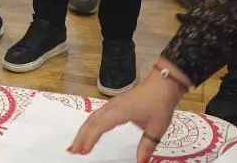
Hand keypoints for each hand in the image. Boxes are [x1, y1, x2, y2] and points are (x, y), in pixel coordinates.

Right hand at [68, 68, 184, 156]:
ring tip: (76, 144)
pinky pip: (97, 114)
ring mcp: (113, 104)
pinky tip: (89, 130)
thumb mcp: (156, 128)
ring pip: (92, 117)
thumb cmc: (160, 104)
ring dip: (83, 130)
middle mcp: (113, 107)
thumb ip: (146, 146)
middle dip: (80, 136)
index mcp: (120, 112)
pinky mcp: (115, 104)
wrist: (164, 83)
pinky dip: (90, 124)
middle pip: (91, 121)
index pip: (100, 126)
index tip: (83, 152)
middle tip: (72, 151)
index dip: (90, 139)